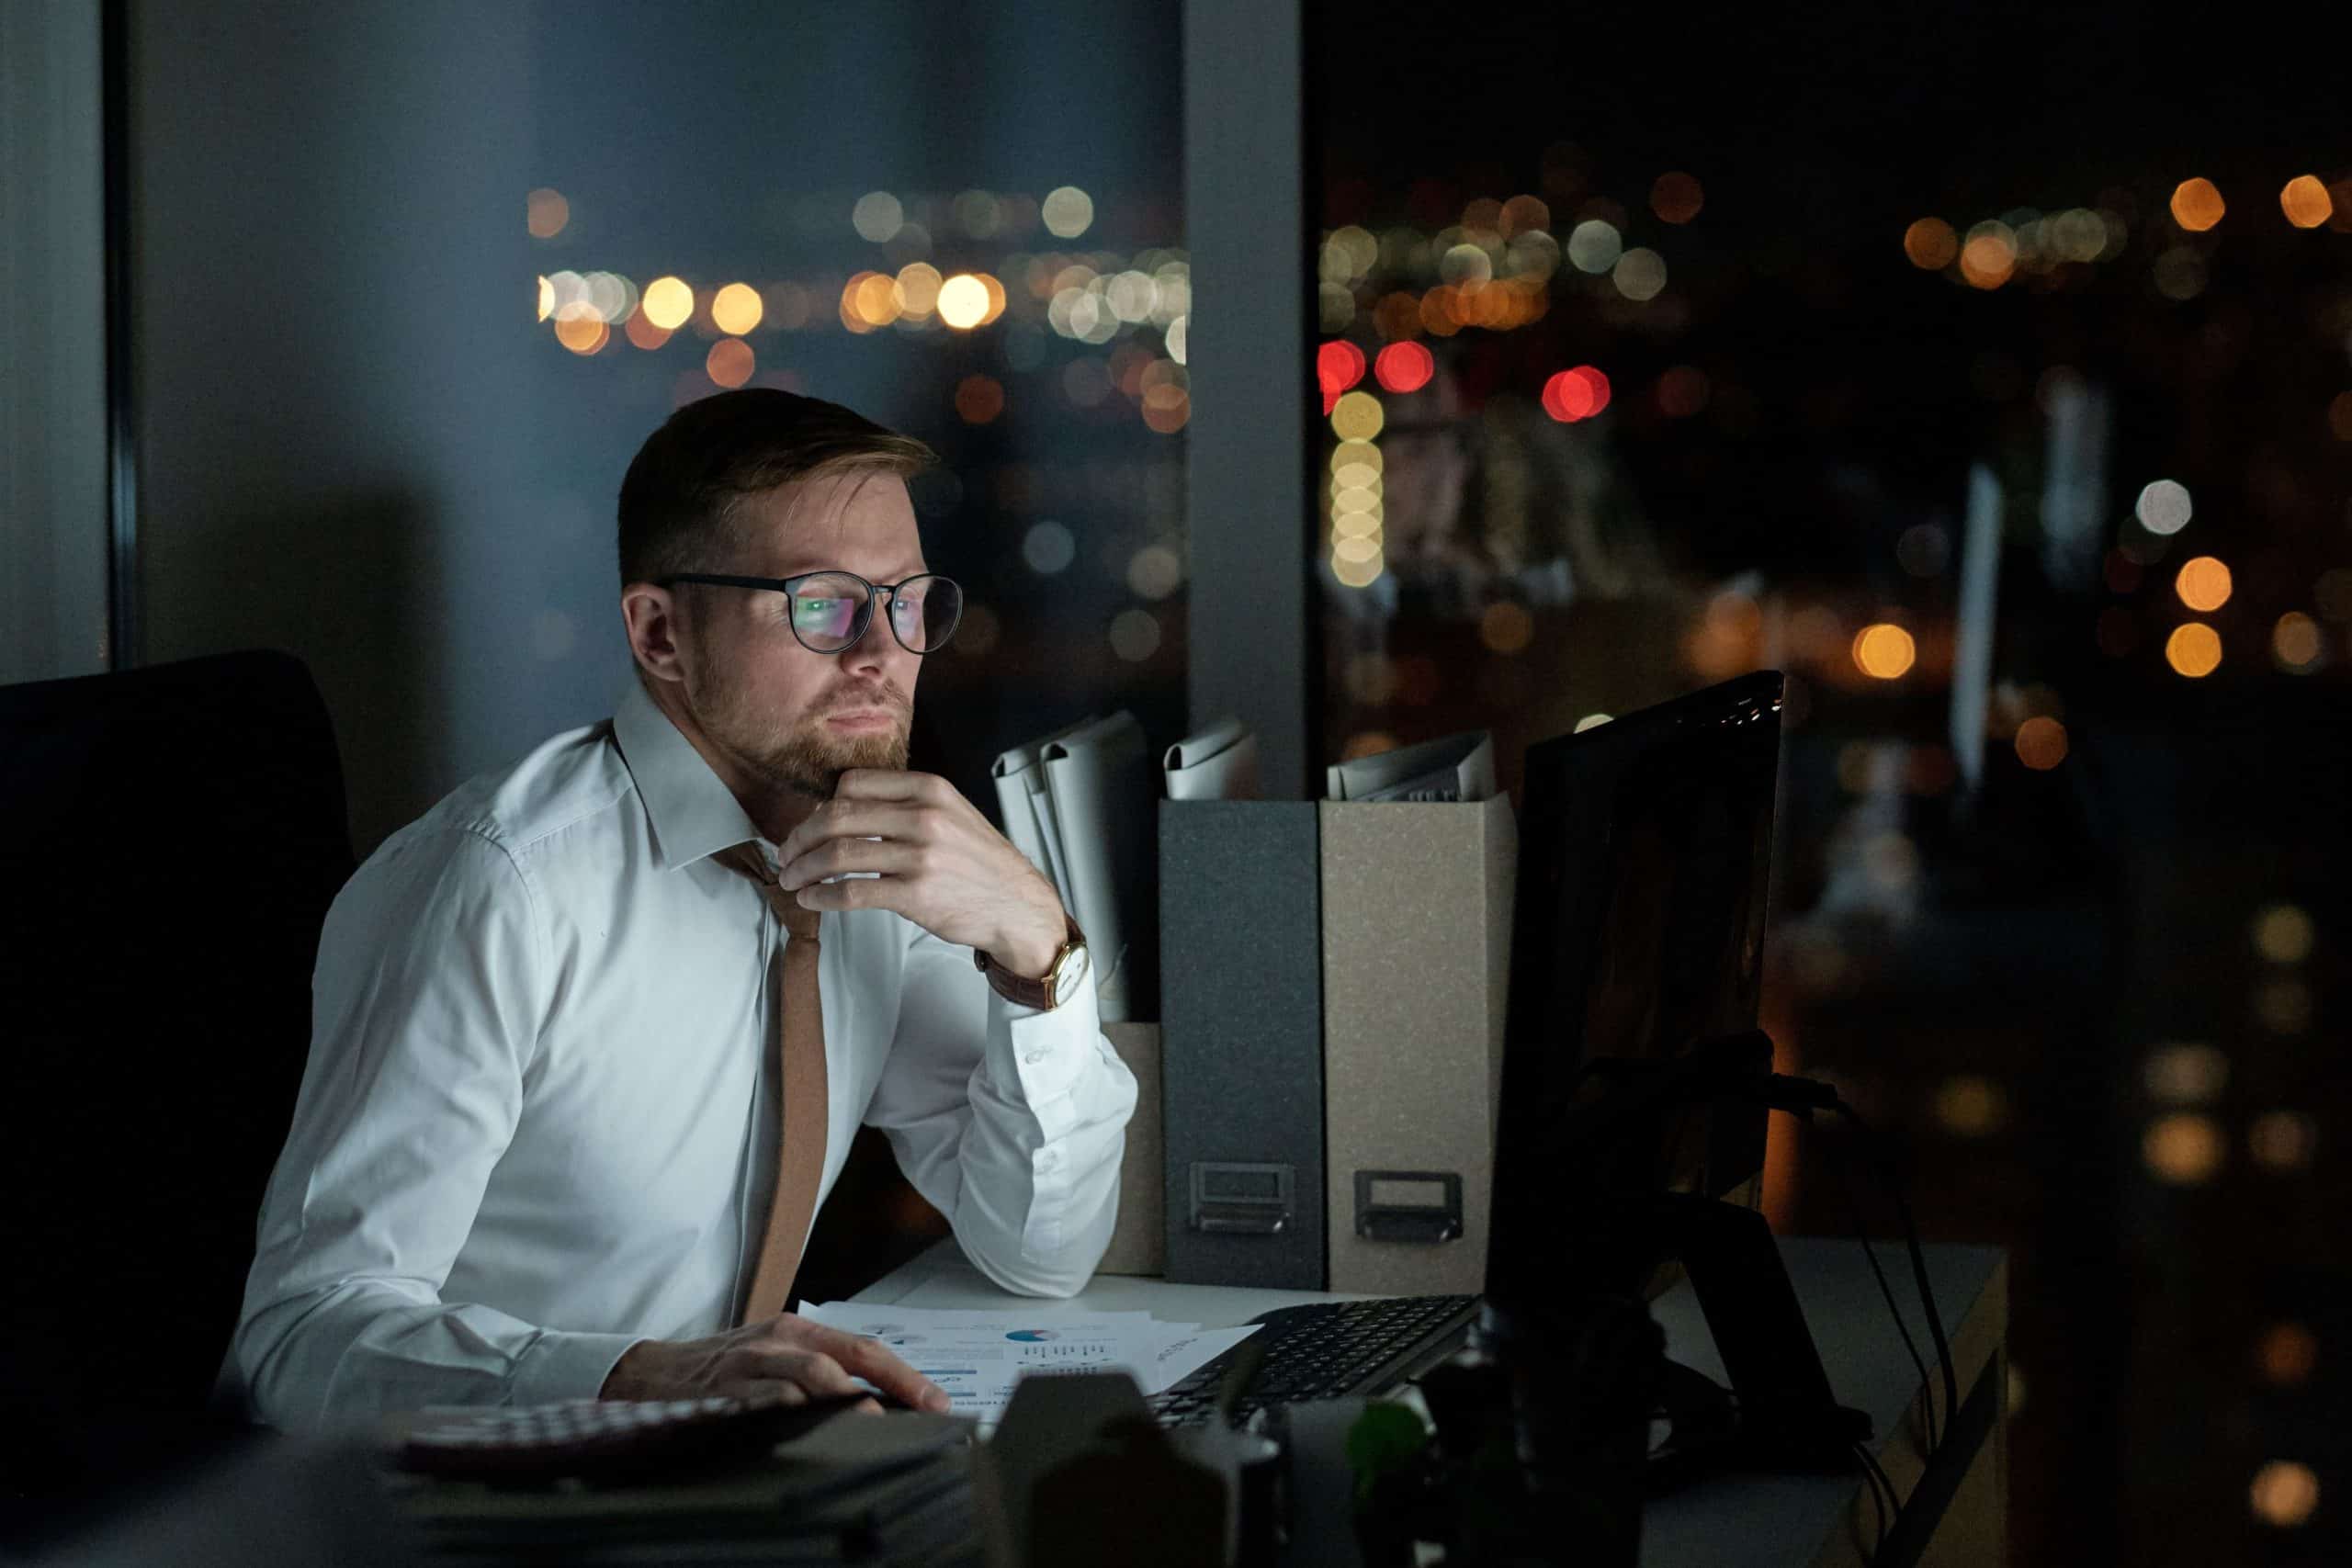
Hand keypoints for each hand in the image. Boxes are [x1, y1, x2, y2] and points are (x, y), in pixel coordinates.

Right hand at [599, 1314, 951, 1410]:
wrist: (649, 1374)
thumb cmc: (722, 1369)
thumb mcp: (773, 1356)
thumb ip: (820, 1372)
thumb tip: (880, 1405)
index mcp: (795, 1330)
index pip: (862, 1348)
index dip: (904, 1375)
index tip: (937, 1402)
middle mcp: (776, 1342)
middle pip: (843, 1360)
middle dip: (887, 1389)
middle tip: (918, 1418)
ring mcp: (749, 1366)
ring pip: (809, 1379)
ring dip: (847, 1404)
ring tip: (876, 1428)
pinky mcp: (723, 1393)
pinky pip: (765, 1404)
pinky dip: (795, 1417)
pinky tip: (817, 1435)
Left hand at [777, 770, 1068, 976]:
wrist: (1017, 904)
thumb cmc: (979, 863)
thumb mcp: (951, 814)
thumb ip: (904, 806)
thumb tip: (841, 813)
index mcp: (928, 788)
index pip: (853, 784)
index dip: (821, 806)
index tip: (811, 825)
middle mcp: (923, 816)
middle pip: (837, 816)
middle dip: (801, 837)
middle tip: (786, 854)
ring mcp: (920, 856)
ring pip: (838, 854)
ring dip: (804, 869)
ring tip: (791, 880)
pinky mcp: (915, 894)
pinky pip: (852, 892)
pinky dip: (823, 896)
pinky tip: (812, 900)